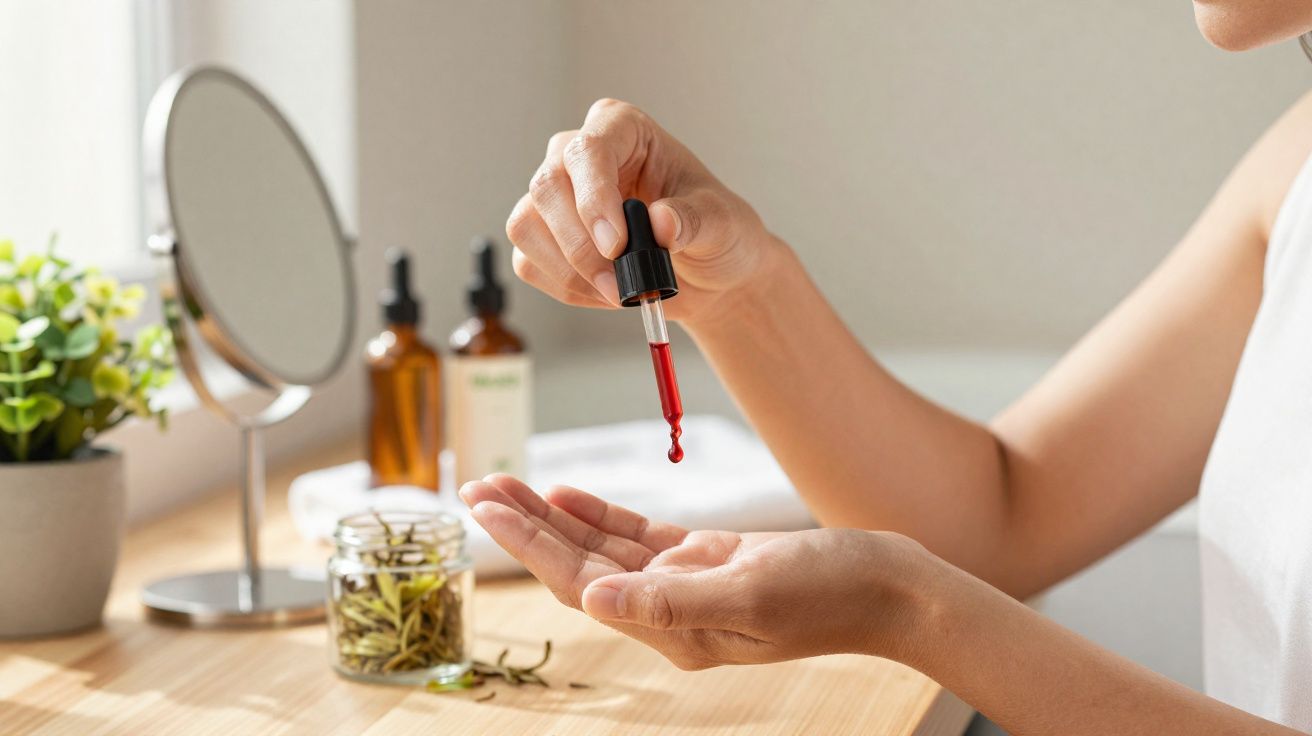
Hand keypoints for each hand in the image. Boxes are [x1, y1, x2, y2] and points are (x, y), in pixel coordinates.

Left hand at [459, 475, 934, 669]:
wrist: (890, 587)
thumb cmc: (833, 592)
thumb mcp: (753, 591)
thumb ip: (672, 599)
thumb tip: (595, 599)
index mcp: (674, 628)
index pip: (581, 581)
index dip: (531, 543)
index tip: (489, 508)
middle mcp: (670, 611)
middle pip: (579, 563)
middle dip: (527, 524)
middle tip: (478, 485)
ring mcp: (687, 586)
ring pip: (603, 547)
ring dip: (555, 515)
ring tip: (507, 483)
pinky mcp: (707, 561)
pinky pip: (639, 537)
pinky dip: (602, 515)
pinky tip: (568, 495)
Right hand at [506, 98, 782, 325]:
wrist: (709, 273)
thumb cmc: (717, 233)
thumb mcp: (723, 224)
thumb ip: (695, 220)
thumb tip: (662, 221)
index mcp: (624, 130)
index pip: (589, 149)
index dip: (594, 198)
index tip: (616, 245)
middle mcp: (579, 155)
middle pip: (547, 186)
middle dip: (580, 245)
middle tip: (620, 284)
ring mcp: (556, 195)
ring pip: (527, 225)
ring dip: (570, 271)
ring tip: (620, 293)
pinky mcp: (543, 236)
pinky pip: (528, 261)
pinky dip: (565, 287)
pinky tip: (606, 294)